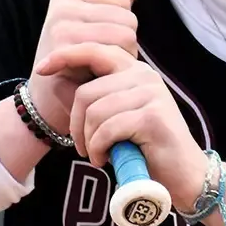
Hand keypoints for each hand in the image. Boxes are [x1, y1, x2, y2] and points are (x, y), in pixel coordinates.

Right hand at [25, 0, 139, 138]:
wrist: (49, 105)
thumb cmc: (77, 69)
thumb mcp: (97, 31)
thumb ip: (114, 3)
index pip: (122, 1)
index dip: (122, 29)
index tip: (101, 46)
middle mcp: (61, 5)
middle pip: (127, 18)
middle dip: (125, 47)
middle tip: (101, 64)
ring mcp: (60, 24)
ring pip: (125, 35)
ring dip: (120, 60)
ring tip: (98, 71)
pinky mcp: (63, 47)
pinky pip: (112, 52)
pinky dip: (111, 70)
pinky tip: (93, 78)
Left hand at [43, 41, 208, 208]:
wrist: (184, 175)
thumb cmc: (146, 147)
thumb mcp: (121, 114)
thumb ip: (102, 97)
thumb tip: (62, 84)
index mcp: (135, 70)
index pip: (94, 50)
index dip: (65, 57)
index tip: (41, 70)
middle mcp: (144, 76)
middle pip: (86, 92)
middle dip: (76, 125)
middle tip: (82, 147)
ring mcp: (151, 94)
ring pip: (95, 112)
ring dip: (89, 141)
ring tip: (98, 155)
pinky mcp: (152, 116)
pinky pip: (107, 130)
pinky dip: (99, 149)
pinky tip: (105, 160)